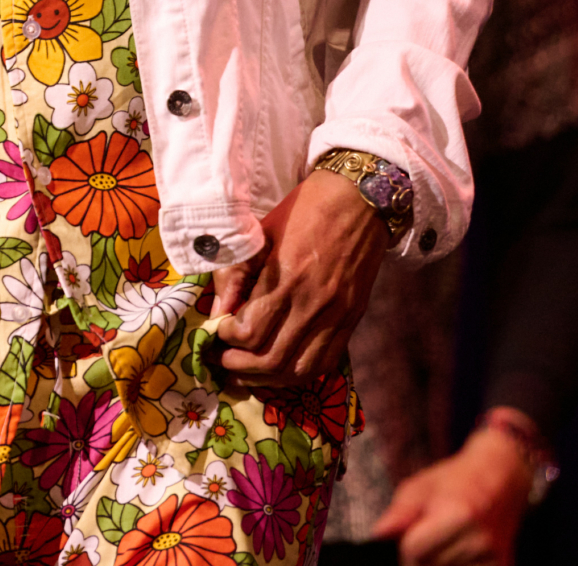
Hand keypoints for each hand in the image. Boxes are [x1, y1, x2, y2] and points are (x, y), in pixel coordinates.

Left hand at [207, 168, 385, 387]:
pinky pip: (325, 363)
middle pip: (271, 360)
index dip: (226, 337)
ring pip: (298, 371)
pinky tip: (280, 369)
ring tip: (247, 372)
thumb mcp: (261, 232)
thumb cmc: (304, 209)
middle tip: (223, 359)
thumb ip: (236, 273)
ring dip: (267, 379)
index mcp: (286, 277)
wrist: (359, 199)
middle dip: (240, 366)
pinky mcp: (352, 320)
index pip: (250, 331)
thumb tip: (217, 311)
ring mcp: (336, 316)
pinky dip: (298, 374)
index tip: (219, 328)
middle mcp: (313, 303)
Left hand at [371, 422, 531, 565]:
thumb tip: (379, 535)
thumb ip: (399, 514)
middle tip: (431, 535)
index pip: (413, 551)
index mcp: (457, 514)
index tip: (410, 537)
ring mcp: (494, 556)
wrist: (502, 476)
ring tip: (448, 541)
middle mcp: (479, 538)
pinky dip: (458, 565)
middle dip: (421, 557)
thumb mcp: (421, 487)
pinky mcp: (504, 565)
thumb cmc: (457, 479)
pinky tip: (461, 551)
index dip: (405, 547)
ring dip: (441, 563)